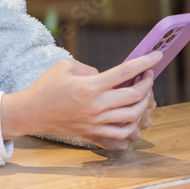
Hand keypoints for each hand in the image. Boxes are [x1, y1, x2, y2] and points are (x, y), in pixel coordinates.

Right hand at [1, 51, 159, 150]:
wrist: (32, 112)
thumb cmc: (46, 86)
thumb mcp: (66, 66)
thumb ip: (90, 68)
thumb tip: (105, 76)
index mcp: (90, 85)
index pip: (125, 72)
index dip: (145, 63)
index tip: (157, 56)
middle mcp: (96, 105)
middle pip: (134, 95)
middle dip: (147, 83)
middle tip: (148, 74)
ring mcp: (96, 121)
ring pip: (133, 115)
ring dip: (143, 103)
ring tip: (142, 93)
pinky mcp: (93, 132)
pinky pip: (122, 133)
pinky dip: (133, 124)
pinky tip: (133, 114)